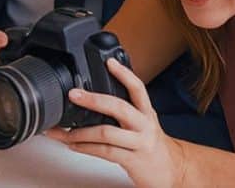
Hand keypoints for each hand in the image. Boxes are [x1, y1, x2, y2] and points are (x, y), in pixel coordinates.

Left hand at [45, 58, 184, 187]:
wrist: (172, 172)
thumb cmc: (150, 145)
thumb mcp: (143, 122)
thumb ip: (124, 109)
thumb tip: (92, 97)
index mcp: (145, 112)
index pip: (137, 88)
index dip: (124, 73)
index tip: (109, 62)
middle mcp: (144, 125)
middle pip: (119, 107)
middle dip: (93, 100)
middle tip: (73, 94)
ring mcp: (140, 143)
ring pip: (106, 133)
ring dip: (79, 133)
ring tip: (62, 132)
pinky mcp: (134, 161)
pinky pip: (106, 152)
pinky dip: (85, 148)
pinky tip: (73, 146)